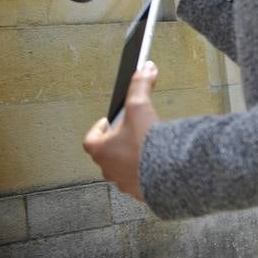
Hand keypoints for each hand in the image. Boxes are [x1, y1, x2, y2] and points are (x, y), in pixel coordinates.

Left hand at [83, 61, 159, 199]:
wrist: (167, 172)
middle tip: (127, 133)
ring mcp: (123, 182)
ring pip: (120, 168)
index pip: (90, 139)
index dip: (98, 129)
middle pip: (106, 154)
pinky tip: (155, 164)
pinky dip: (142, 172)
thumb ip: (140, 86)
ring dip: (128, 159)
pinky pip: (137, 180)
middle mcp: (108, 168)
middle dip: (116, 143)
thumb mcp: (140, 107)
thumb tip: (145, 67)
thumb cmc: (146, 145)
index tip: (106, 122)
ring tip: (143, 149)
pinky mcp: (139, 191)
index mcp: (101, 150)